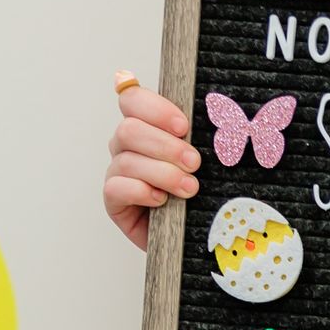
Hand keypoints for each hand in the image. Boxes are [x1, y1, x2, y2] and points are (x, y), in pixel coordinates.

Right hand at [105, 81, 198, 249]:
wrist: (194, 231)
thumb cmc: (199, 190)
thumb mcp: (206, 159)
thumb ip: (201, 135)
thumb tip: (216, 115)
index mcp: (145, 125)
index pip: (132, 99)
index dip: (155, 109)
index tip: (183, 126)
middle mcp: (126, 145)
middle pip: (129, 130)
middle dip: (166, 147)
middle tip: (194, 163)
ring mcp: (118, 172)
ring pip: (127, 161)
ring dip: (162, 173)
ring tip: (189, 188)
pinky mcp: (114, 200)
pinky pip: (116, 188)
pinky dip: (141, 192)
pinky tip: (162, 200)